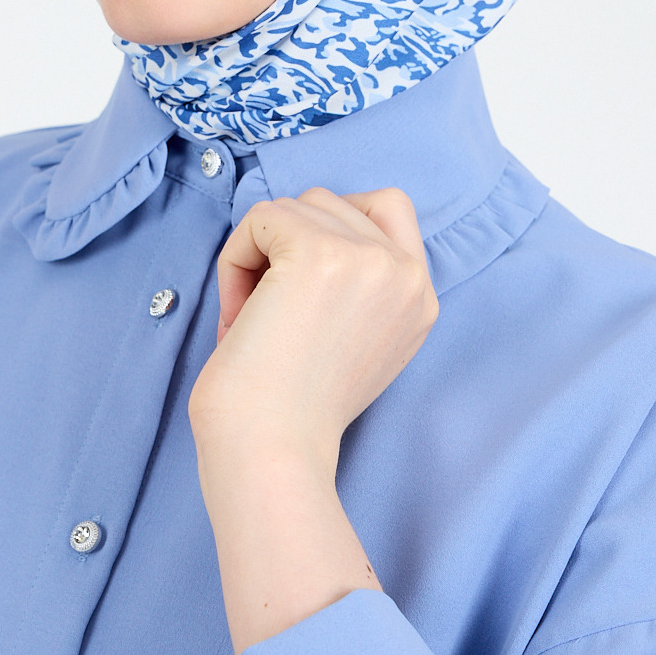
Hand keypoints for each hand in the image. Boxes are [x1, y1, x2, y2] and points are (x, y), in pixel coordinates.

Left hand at [189, 187, 437, 653]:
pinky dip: (235, 260)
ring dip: (258, 254)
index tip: (298, 287)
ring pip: (293, 206)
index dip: (328, 228)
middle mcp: (406, 273)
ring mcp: (368, 258)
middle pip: (330, 201)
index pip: (388, 207)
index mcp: (420, 298)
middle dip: (285, 246)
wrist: (271, 453)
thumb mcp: (353, 342)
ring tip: (252, 319)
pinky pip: (259, 218)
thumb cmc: (290, 412)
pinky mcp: (320, 251)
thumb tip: (306, 224)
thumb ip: (356, 285)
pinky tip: (240, 315)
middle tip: (266, 315)